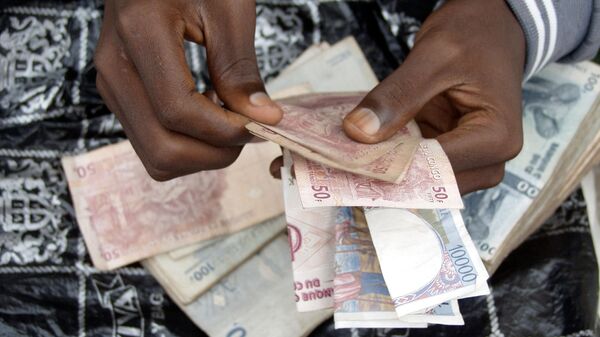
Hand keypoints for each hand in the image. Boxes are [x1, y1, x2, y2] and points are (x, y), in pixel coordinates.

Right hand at [94, 0, 281, 180]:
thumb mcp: (227, 10)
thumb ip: (240, 68)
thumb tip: (262, 118)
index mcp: (139, 32)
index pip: (178, 111)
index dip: (225, 130)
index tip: (261, 123)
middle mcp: (114, 66)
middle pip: (162, 148)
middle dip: (215, 152)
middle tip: (247, 128)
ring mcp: (111, 84)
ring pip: (155, 156)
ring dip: (201, 152)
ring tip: (226, 117)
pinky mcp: (120, 94)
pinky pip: (152, 141)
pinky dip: (187, 143)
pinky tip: (208, 111)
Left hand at [343, 0, 525, 193]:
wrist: (490, 26)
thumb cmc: (475, 36)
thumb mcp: (434, 56)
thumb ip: (398, 95)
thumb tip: (359, 132)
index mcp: (496, 139)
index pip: (437, 168)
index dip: (391, 168)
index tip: (348, 164)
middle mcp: (488, 159)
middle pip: (429, 182)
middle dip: (384, 174)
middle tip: (338, 163)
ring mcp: (469, 160)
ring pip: (418, 179)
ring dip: (383, 169)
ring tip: (343, 156)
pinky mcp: (448, 154)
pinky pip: (415, 164)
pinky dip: (389, 157)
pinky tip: (359, 148)